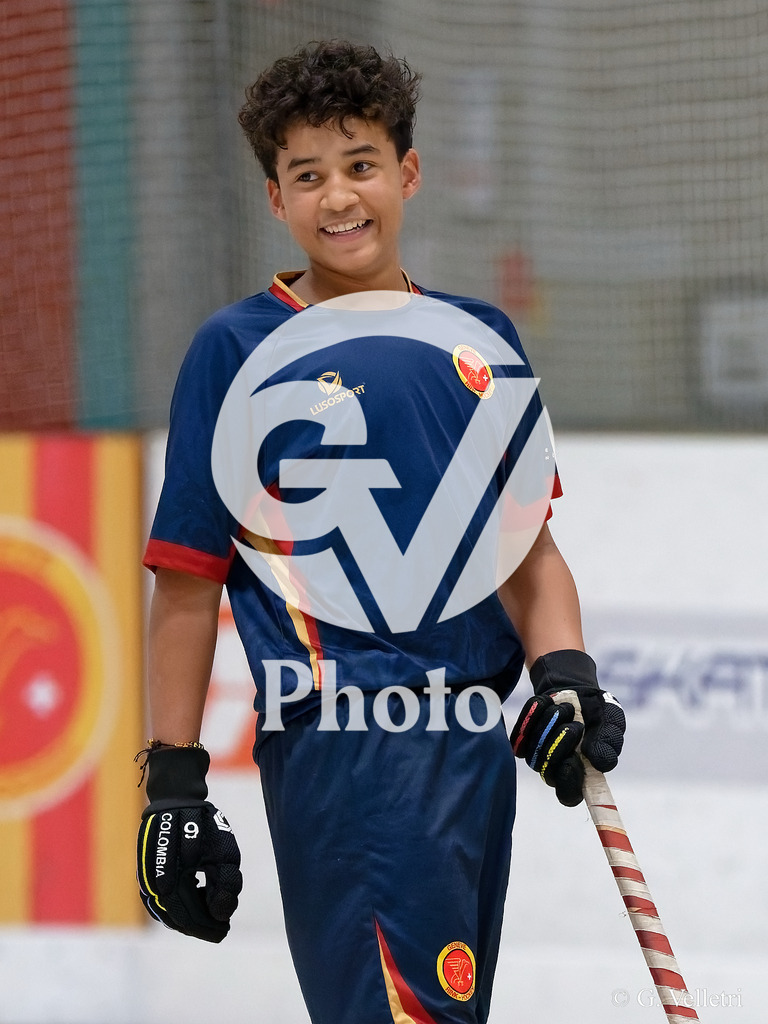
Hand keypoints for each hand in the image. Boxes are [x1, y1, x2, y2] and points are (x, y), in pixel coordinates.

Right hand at [136, 745, 242, 941]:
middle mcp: (155, 874)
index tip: (224, 930)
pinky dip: (171, 911)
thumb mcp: (224, 848)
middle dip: (198, 926)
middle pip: (175, 914)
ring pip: (163, 910)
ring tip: (205, 922)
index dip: (208, 926)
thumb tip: (221, 915)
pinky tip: (188, 910)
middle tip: (218, 931)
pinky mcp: (142, 871)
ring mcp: (146, 874)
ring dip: (184, 921)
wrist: (174, 799)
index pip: (189, 911)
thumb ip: (226, 882)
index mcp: (176, 868)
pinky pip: (154, 900)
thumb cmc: (203, 824)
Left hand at [509, 650, 624, 806]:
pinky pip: (521, 729)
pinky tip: (549, 702)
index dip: (569, 782)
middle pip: (547, 769)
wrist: (574, 692)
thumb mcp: (611, 721)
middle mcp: (555, 770)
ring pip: (535, 746)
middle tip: (577, 724)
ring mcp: (536, 755)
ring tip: (568, 708)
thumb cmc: (597, 712)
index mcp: (580, 775)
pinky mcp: (522, 738)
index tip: (573, 759)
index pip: (568, 795)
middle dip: (562, 741)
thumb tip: (600, 763)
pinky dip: (536, 712)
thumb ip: (609, 742)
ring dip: (552, 721)